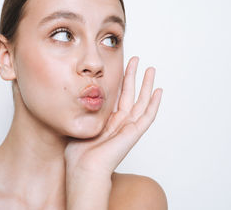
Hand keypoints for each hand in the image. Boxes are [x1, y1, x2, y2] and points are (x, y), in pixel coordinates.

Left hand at [65, 56, 162, 177]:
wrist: (84, 170)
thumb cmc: (77, 155)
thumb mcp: (77, 126)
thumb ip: (80, 112)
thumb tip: (71, 97)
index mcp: (107, 122)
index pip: (117, 97)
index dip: (120, 81)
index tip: (121, 66)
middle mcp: (120, 123)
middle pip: (130, 94)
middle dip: (133, 76)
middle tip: (137, 60)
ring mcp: (128, 128)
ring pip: (141, 102)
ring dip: (146, 85)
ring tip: (151, 69)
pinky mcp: (134, 133)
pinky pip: (148, 116)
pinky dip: (154, 104)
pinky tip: (158, 91)